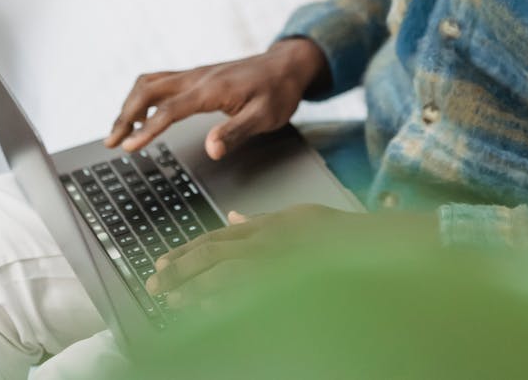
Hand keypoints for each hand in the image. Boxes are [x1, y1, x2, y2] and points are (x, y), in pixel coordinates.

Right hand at [104, 38, 328, 157]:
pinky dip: (143, 97)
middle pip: (148, 90)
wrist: (287, 66)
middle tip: (112, 142)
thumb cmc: (278, 91)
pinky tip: (142, 115)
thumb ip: (236, 132)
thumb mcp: (265, 116)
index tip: (129, 147)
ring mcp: (195, 74)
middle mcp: (198, 77)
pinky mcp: (196, 77)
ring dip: (130, 104)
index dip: (147, 129)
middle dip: (125, 114)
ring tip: (119, 131)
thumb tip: (212, 150)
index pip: (170, 109)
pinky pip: (161, 81)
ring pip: (150, 82)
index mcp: (211, 88)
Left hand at [145, 205, 439, 308]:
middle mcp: (269, 239)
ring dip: (194, 287)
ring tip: (170, 300)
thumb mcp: (298, 217)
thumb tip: (235, 216)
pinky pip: (250, 293)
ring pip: (226, 272)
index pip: (218, 236)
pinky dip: (225, 302)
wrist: (373, 244)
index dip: (188, 250)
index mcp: (269, 224)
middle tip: (155, 281)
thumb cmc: (338, 234)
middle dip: (181, 267)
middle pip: (215, 252)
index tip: (163, 262)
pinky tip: (205, 311)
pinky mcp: (289, 279)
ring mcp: (279, 260)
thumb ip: (263, 220)